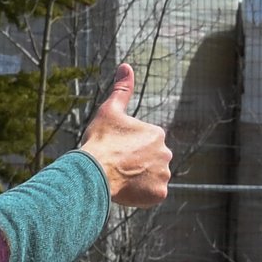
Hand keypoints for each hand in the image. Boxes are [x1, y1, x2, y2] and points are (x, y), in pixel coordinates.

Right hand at [79, 63, 171, 208]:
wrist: (95, 170)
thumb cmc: (100, 140)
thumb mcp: (109, 111)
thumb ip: (121, 89)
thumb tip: (126, 65)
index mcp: (157, 134)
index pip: (143, 145)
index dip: (125, 149)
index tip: (113, 151)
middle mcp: (166, 153)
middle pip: (149, 162)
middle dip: (134, 166)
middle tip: (115, 167)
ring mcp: (164, 175)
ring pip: (150, 179)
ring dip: (137, 181)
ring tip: (118, 180)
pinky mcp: (159, 194)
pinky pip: (151, 196)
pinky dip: (140, 196)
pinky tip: (124, 191)